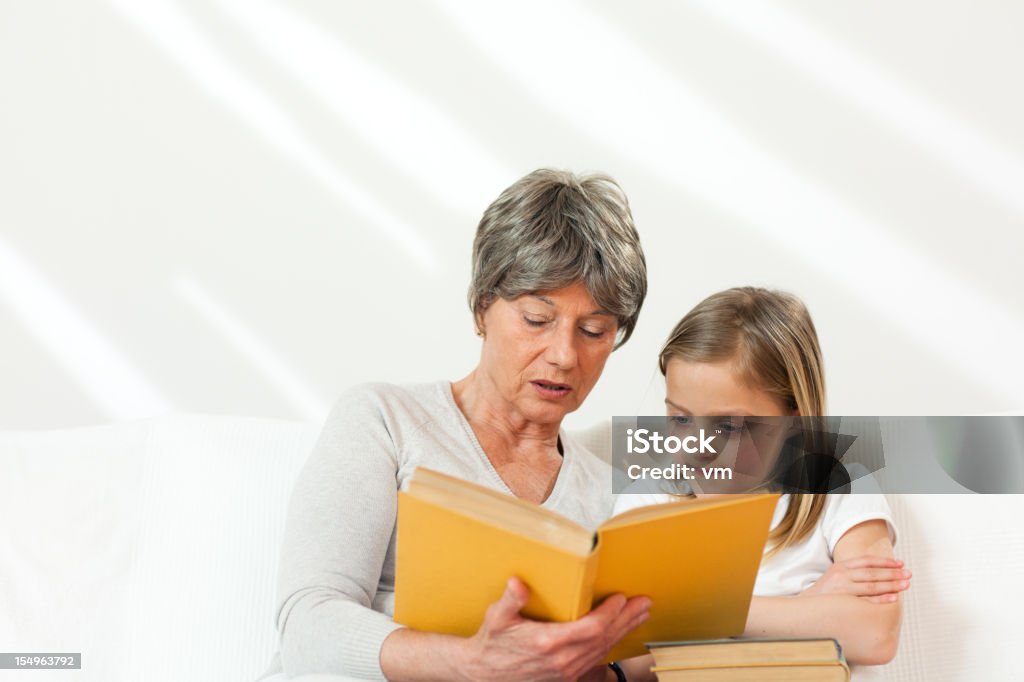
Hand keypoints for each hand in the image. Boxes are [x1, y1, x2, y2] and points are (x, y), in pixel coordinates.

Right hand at [457, 577, 651, 681]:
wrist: (485, 673)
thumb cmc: (492, 643)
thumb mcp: (496, 618)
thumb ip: (510, 600)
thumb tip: (517, 583)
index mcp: (547, 642)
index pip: (590, 628)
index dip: (609, 614)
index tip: (621, 598)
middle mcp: (562, 659)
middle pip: (604, 639)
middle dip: (626, 620)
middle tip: (644, 603)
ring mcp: (566, 670)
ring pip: (603, 650)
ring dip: (623, 631)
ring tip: (639, 615)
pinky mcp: (567, 675)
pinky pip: (596, 659)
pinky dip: (611, 644)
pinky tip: (619, 634)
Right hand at [801, 555, 910, 603]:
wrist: (804, 608)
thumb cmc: (824, 594)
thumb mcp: (834, 576)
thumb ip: (852, 572)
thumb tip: (877, 571)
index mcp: (840, 566)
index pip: (866, 561)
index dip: (885, 562)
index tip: (900, 563)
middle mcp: (841, 575)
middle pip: (872, 572)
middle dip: (893, 573)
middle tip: (908, 574)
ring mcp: (842, 589)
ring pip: (872, 585)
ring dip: (891, 584)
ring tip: (905, 584)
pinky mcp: (843, 603)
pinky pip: (867, 600)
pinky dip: (881, 599)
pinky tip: (893, 598)